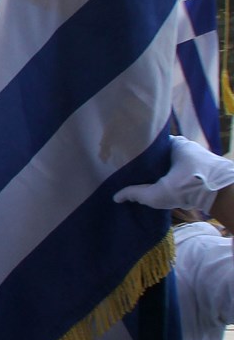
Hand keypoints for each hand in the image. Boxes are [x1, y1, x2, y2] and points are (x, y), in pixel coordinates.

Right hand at [115, 135, 233, 214]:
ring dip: (170, 170)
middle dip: (155, 162)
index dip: (142, 152)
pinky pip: (189, 169)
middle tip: (140, 172)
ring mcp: (200, 156)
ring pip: (178, 162)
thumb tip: (116, 196)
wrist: (222, 194)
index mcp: (175, 143)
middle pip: (166, 153)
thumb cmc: (187, 186)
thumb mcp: (157, 192)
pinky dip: (181, 176)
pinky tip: (172, 185)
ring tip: (155, 180)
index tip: (131, 160)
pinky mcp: (208, 168)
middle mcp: (188, 146)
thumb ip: (135, 193)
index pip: (154, 144)